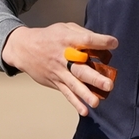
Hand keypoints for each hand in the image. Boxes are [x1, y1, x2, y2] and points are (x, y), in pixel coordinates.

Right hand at [2, 23, 117, 115]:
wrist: (24, 49)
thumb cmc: (49, 37)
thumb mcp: (65, 27)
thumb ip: (83, 34)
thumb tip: (103, 43)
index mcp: (67, 39)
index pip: (86, 40)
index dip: (101, 41)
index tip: (114, 43)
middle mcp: (63, 57)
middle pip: (80, 68)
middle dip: (95, 78)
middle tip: (109, 84)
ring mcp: (59, 72)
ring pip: (74, 85)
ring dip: (86, 94)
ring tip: (97, 102)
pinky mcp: (55, 82)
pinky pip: (67, 93)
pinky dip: (75, 103)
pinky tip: (84, 111)